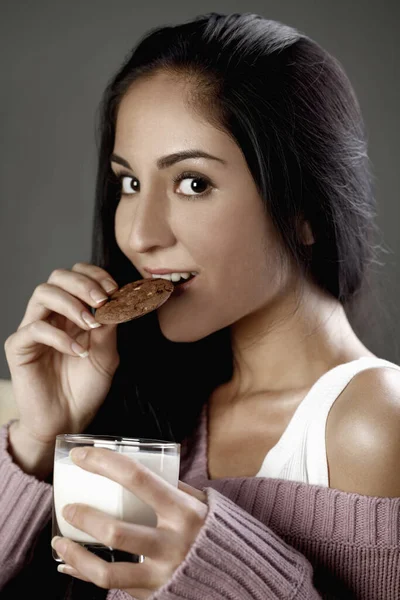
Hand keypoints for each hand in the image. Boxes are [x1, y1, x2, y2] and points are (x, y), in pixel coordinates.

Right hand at [4, 263, 119, 450]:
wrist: (67, 421)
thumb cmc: (85, 388)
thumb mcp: (106, 355)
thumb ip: (109, 328)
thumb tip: (117, 301)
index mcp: (72, 313)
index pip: (77, 276)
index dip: (95, 275)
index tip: (115, 289)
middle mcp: (51, 316)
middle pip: (58, 277)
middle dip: (83, 283)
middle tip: (102, 300)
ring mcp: (33, 329)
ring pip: (43, 293)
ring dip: (71, 304)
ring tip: (91, 324)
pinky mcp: (19, 347)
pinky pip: (35, 328)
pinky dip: (60, 337)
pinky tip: (78, 352)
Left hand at [51, 447, 207, 599]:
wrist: (238, 575)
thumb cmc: (213, 529)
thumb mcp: (199, 502)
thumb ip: (170, 487)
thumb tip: (133, 469)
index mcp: (184, 510)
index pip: (137, 478)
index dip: (104, 463)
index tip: (80, 455)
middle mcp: (173, 543)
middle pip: (116, 530)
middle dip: (84, 517)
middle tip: (67, 505)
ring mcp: (163, 573)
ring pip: (108, 570)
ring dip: (76, 554)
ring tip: (59, 542)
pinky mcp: (154, 593)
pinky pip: (112, 586)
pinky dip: (86, 573)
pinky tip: (70, 563)